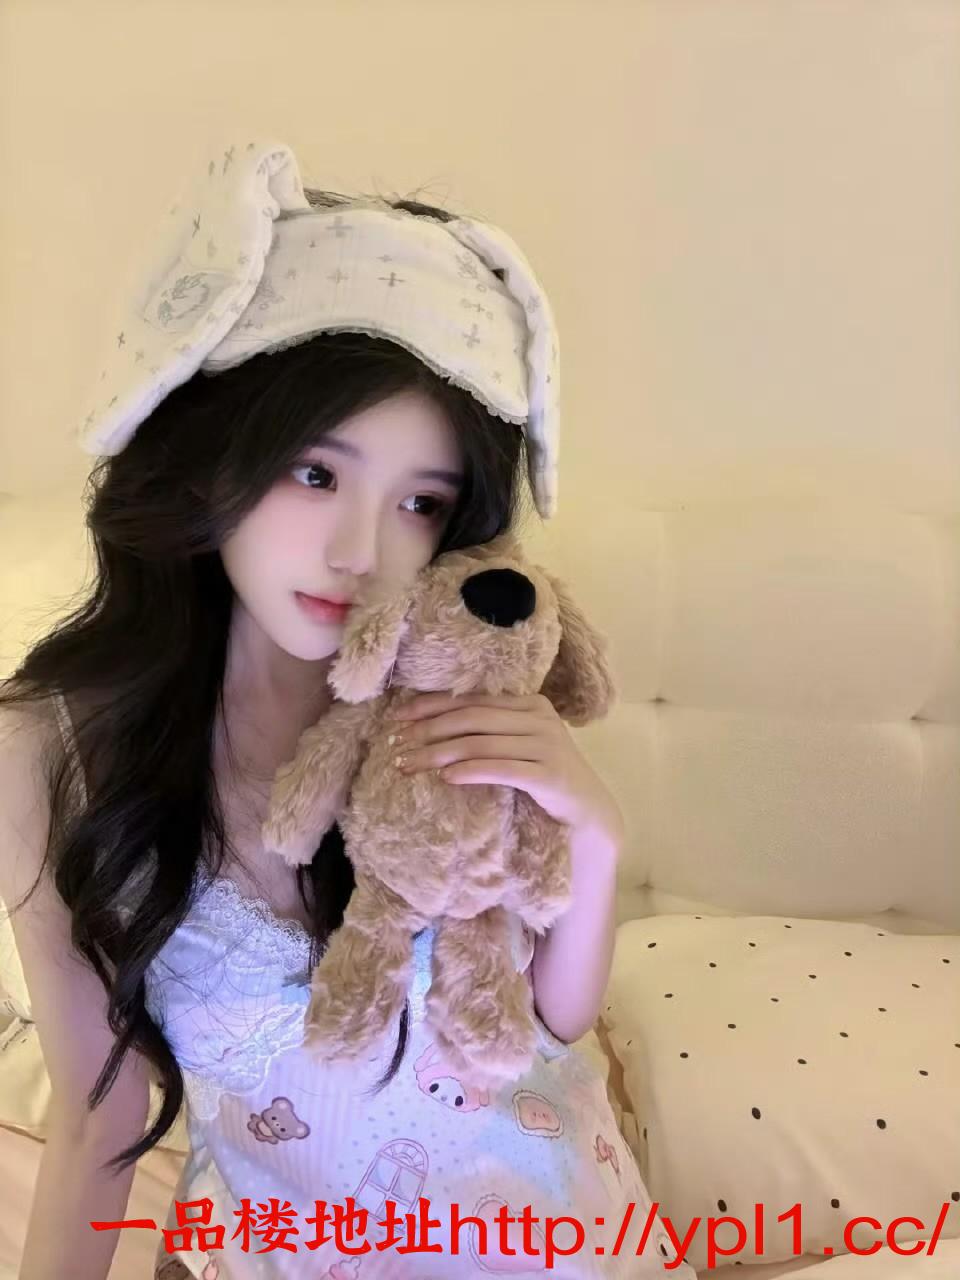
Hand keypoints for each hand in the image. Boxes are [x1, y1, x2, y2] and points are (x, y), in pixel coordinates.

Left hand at [385, 692, 624, 843]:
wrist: (589, 813)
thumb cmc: (545, 780)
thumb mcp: (518, 747)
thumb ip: (490, 732)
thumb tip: (429, 728)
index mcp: (531, 704)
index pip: (472, 699)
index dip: (432, 706)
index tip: (399, 717)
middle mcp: (540, 718)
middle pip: (472, 718)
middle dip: (429, 730)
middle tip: (397, 745)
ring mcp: (547, 745)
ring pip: (481, 742)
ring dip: (439, 754)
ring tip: (410, 765)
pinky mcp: (550, 775)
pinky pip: (501, 769)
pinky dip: (470, 771)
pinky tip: (446, 778)